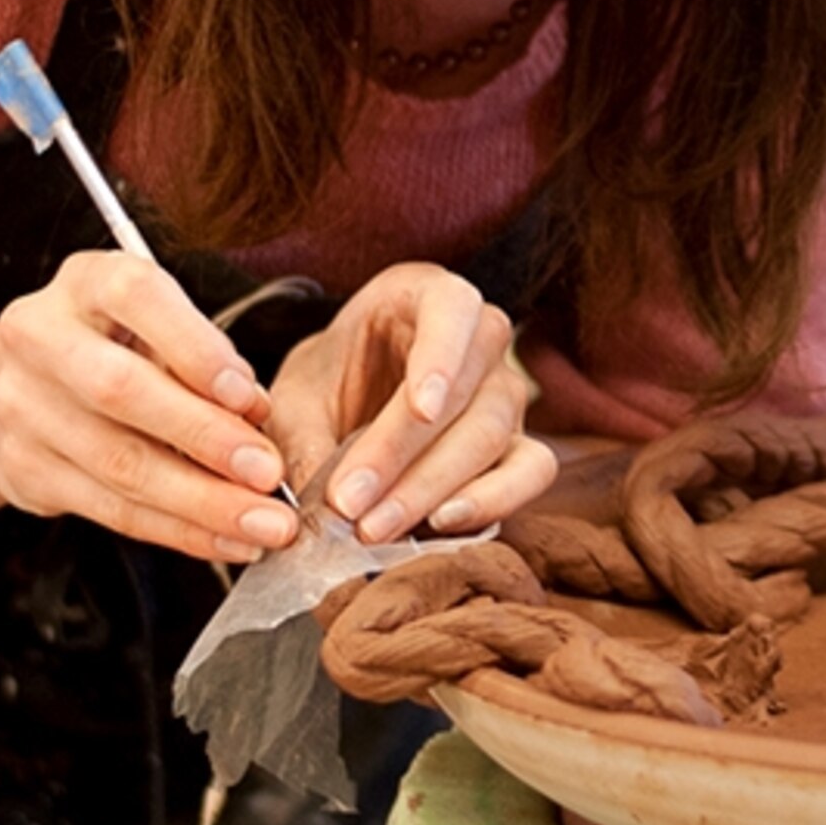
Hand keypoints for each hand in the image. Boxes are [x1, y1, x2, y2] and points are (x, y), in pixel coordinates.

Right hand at [0, 249, 301, 562]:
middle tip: (268, 473)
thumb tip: (256, 415)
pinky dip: (179, 530)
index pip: (137, 298)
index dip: (197, 349)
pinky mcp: (24, 470)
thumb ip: (206, 359)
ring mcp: (22, 407)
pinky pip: (112, 510)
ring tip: (263, 523)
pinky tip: (226, 540)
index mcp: (85, 282)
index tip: (251, 397)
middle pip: (121, 390)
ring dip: (202, 502)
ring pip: (119, 464)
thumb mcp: (159, 327)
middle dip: (205, 436)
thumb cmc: (115, 349)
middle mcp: (40, 337)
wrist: (17, 389)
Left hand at [269, 264, 555, 541]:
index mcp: (425, 296)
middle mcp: (479, 338)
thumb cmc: (325, 385)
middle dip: (406, 456)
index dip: (442, 356)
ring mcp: (506, 393)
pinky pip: (531, 472)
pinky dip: (493, 500)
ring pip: (493, 436)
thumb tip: (315, 511)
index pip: (453, 309)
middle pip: (468, 393)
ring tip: (374, 528)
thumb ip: (303, 442)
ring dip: (431, 488)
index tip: (420, 409)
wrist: (347, 403)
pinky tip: (439, 525)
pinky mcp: (519, 445)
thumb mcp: (294, 400)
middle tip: (350, 505)